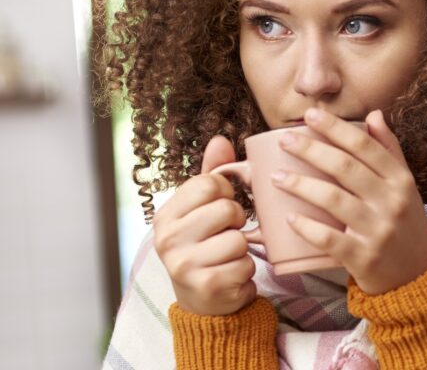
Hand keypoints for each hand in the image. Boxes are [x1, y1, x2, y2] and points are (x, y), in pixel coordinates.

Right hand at [154, 136, 258, 315]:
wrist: (202, 301)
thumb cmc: (205, 246)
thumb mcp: (202, 209)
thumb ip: (211, 175)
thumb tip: (220, 140)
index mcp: (166, 215)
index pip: (207, 183)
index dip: (226, 192)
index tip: (221, 207)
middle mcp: (168, 239)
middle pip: (226, 209)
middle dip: (237, 221)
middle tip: (226, 234)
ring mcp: (184, 264)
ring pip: (239, 238)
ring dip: (243, 248)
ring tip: (227, 256)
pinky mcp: (207, 285)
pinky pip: (246, 264)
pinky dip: (246, 269)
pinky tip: (231, 274)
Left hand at [274, 108, 426, 294]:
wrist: (416, 276)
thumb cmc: (404, 225)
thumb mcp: (404, 187)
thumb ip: (389, 151)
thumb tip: (373, 115)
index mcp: (401, 180)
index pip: (366, 146)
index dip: (336, 128)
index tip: (310, 116)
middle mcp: (392, 202)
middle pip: (346, 167)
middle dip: (311, 150)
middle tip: (284, 140)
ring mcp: (378, 230)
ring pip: (334, 200)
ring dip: (301, 185)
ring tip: (276, 177)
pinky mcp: (364, 257)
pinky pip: (330, 239)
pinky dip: (308, 228)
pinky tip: (289, 218)